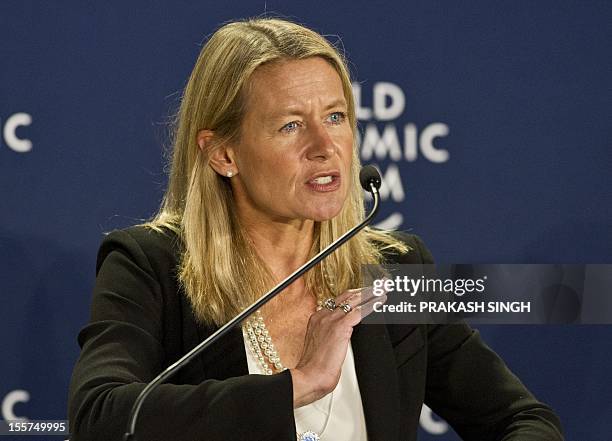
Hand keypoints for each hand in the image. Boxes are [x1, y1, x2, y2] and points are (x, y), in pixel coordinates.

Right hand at [290, 285, 386, 407]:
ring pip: (354, 300)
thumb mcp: (321, 346)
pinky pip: (360, 311)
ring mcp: (331, 320)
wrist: (308, 377)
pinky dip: (372, 304)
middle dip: (363, 290)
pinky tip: (381, 300)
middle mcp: (322, 315)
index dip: (352, 296)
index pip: (337, 301)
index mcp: (317, 318)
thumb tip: (342, 338)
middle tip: (377, 285)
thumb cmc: (314, 368)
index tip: (362, 293)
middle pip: (346, 296)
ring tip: (382, 289)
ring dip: (371, 293)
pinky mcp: (340, 327)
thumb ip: (330, 337)